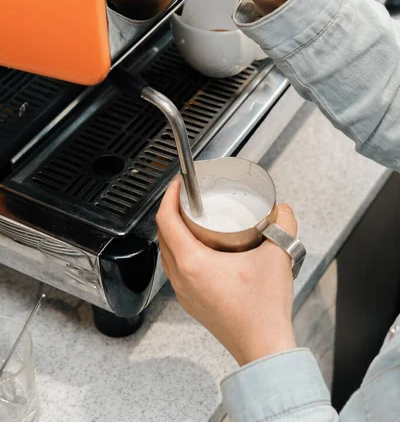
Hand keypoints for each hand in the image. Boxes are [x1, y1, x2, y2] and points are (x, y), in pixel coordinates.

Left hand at [156, 177, 297, 365]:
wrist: (263, 347)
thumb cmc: (263, 310)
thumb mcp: (278, 256)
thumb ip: (284, 224)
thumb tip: (283, 210)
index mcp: (193, 263)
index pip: (166, 220)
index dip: (169, 197)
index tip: (178, 185)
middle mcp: (182, 278)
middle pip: (163, 235)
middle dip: (171, 210)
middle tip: (188, 197)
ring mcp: (184, 292)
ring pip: (167, 253)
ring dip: (174, 232)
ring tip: (194, 219)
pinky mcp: (192, 302)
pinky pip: (176, 269)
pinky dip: (181, 251)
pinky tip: (203, 247)